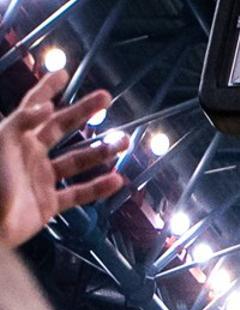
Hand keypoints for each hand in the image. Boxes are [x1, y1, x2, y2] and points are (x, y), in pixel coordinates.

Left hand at [0, 70, 127, 246]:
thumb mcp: (1, 144)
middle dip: (83, 111)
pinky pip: (78, 194)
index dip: (47, 88)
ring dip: (101, 151)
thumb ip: (21, 123)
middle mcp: (29, 154)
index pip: (33, 106)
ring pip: (77, 160)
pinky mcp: (49, 203)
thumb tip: (48, 107)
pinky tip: (116, 180)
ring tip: (123, 142)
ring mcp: (41, 178)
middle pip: (62, 127)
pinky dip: (98, 188)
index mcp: (15, 136)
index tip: (63, 72)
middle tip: (105, 98)